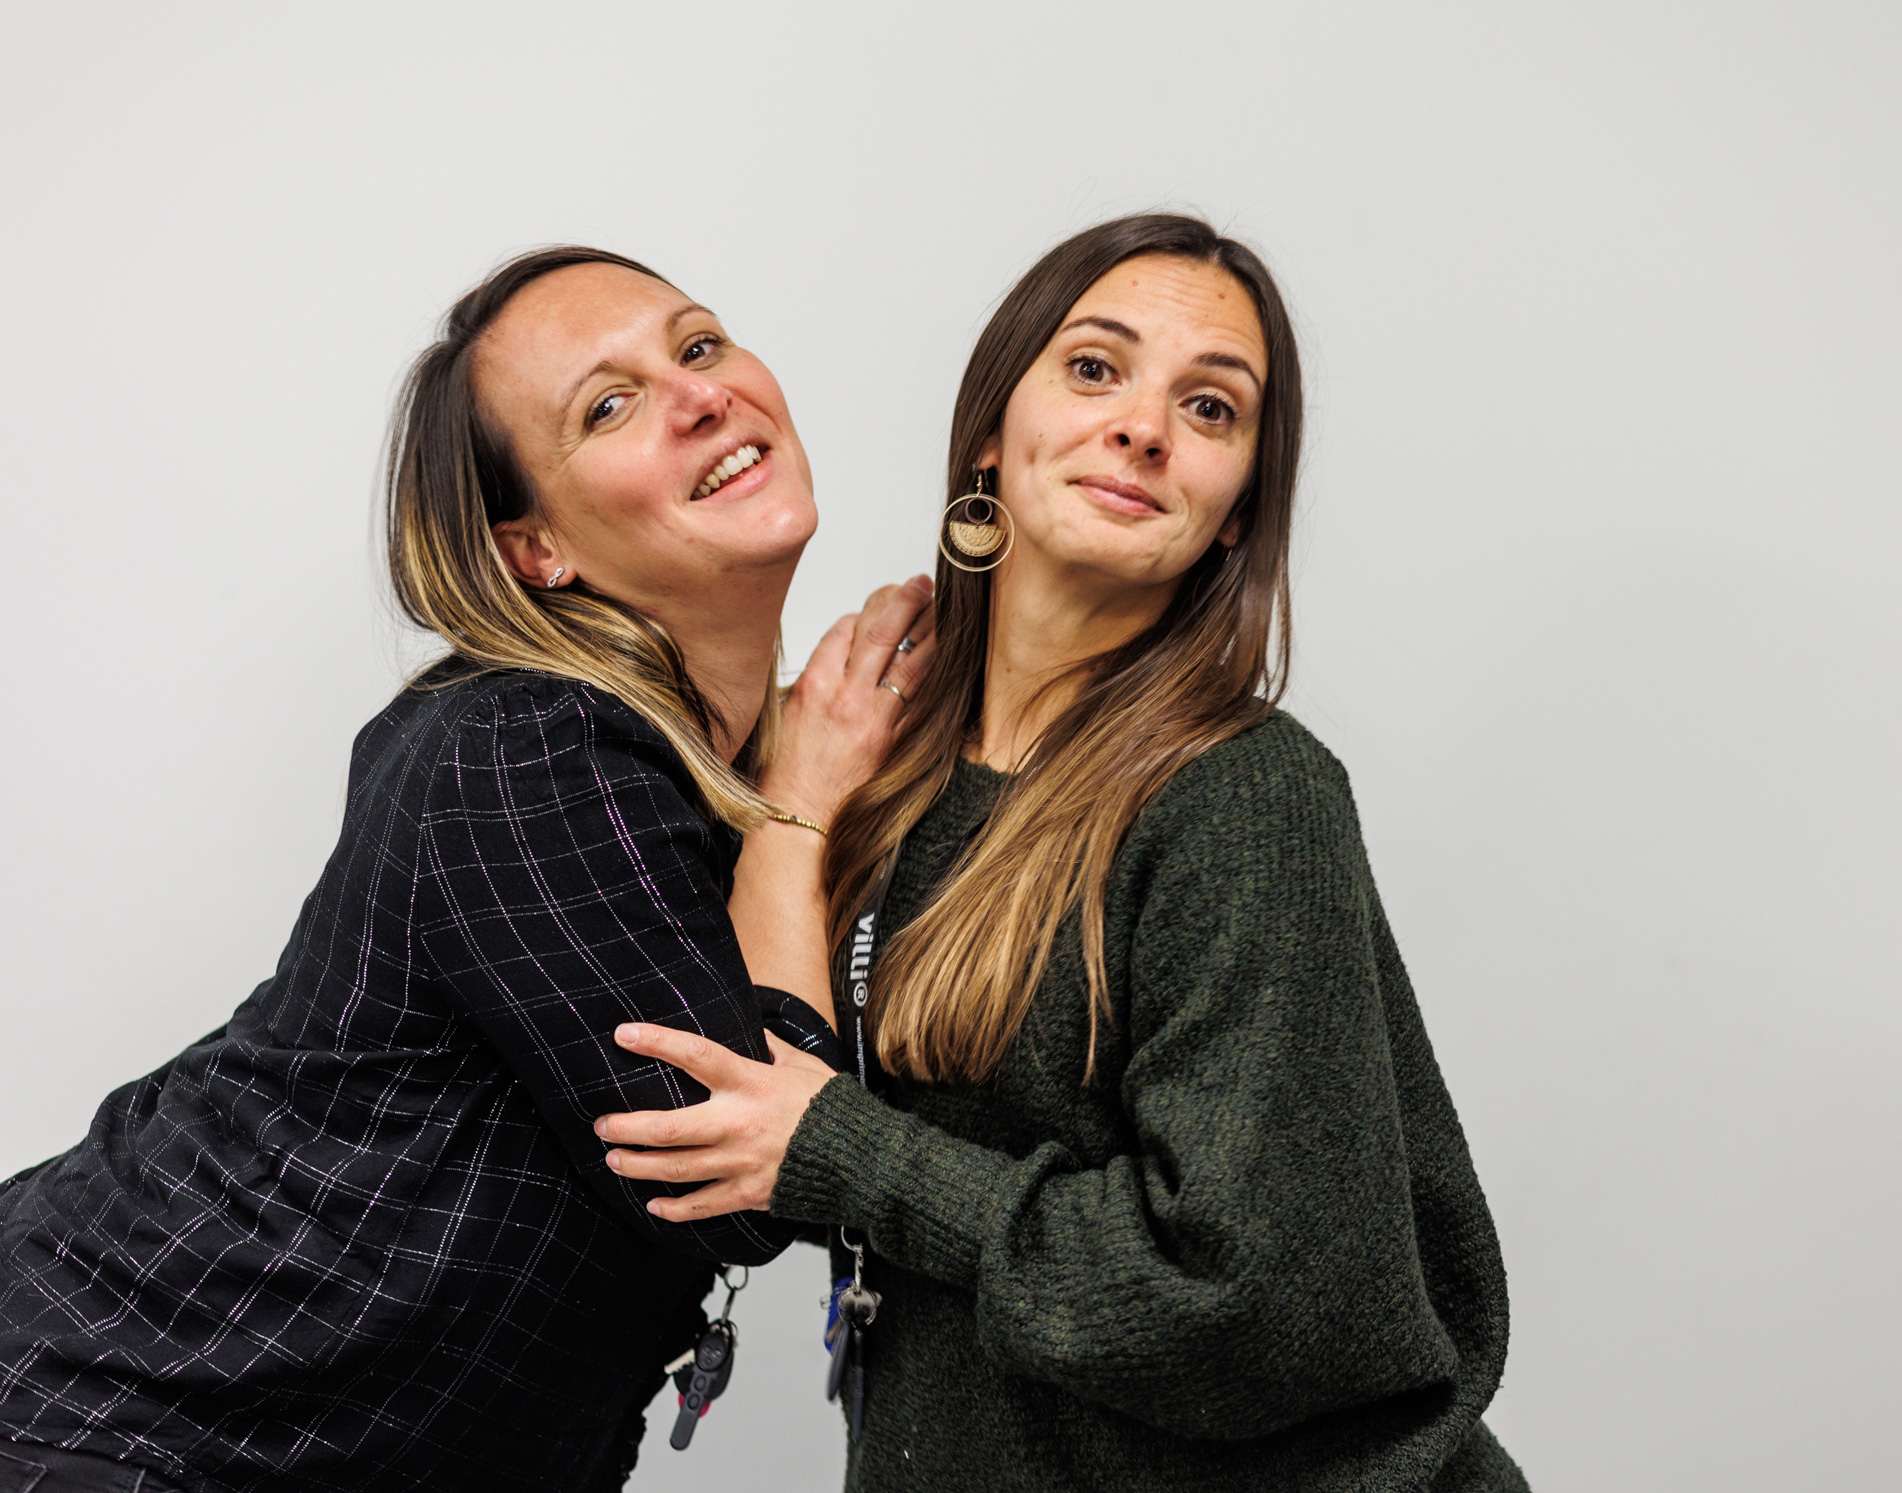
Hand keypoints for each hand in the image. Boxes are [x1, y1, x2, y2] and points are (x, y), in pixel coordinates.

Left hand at [595, 1023, 838, 1220]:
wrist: (860, 1160)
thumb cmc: (831, 1108)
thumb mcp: (803, 1066)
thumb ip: (771, 1049)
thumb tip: (752, 1028)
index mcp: (751, 1083)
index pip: (695, 1055)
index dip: (657, 1042)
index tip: (624, 1035)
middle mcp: (738, 1123)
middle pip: (668, 1128)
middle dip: (627, 1127)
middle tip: (602, 1125)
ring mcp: (740, 1162)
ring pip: (674, 1169)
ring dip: (638, 1166)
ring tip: (614, 1160)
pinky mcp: (747, 1193)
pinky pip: (701, 1205)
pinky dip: (674, 1209)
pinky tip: (654, 1206)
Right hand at [761, 574, 935, 825]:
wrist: (798, 817)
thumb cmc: (788, 772)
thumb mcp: (787, 714)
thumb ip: (814, 681)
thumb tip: (838, 659)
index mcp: (813, 684)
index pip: (843, 630)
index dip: (863, 612)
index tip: (876, 606)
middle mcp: (844, 694)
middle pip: (879, 632)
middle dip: (903, 601)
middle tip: (921, 584)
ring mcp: (872, 716)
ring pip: (907, 658)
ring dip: (929, 627)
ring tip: (943, 606)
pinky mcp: (893, 739)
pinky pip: (921, 697)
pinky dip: (936, 672)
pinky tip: (949, 656)